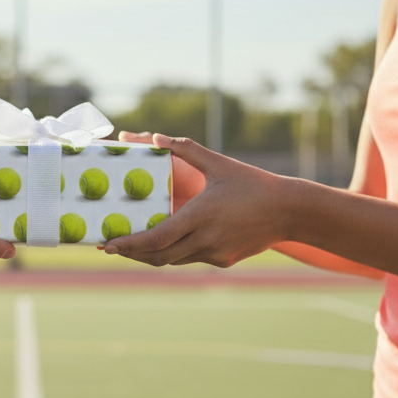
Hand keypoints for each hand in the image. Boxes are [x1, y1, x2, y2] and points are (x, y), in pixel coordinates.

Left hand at [103, 134, 290, 266]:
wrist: (290, 211)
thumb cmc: (254, 183)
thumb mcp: (219, 163)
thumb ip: (185, 149)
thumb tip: (155, 136)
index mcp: (199, 216)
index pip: (155, 238)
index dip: (128, 244)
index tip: (107, 244)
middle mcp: (204, 240)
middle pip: (157, 256)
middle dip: (131, 253)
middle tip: (109, 246)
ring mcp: (214, 253)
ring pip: (172, 261)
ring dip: (150, 256)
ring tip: (129, 246)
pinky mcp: (223, 261)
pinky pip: (190, 259)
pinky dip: (174, 253)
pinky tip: (164, 243)